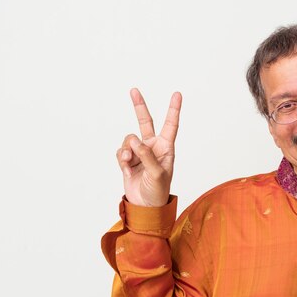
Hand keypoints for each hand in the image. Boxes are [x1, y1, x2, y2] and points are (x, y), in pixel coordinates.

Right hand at [117, 88, 181, 206]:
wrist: (145, 206)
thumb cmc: (158, 191)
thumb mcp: (157, 174)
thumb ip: (147, 156)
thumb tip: (134, 141)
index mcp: (166, 148)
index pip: (171, 125)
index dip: (173, 109)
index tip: (177, 94)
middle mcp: (153, 147)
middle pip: (145, 122)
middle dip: (139, 106)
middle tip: (133, 90)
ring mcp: (139, 153)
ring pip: (128, 139)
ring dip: (127, 149)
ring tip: (129, 161)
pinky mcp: (127, 160)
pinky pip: (120, 151)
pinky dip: (121, 158)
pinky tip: (125, 167)